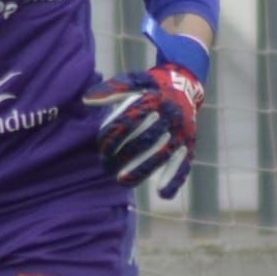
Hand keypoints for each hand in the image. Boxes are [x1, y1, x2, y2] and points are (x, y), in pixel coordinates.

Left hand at [83, 64, 203, 198]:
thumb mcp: (134, 81)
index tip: (101, 148)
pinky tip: (162, 194)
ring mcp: (181, 131)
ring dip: (143, 170)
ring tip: (123, 181)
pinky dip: (175, 179)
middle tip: (106, 167)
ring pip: (162, 154)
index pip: (130, 120)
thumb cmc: (151, 86)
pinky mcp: (190, 143)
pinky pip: (184, 163)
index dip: (113, 136)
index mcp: (154, 99)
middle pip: (144, 140)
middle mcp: (170, 115)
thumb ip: (111, 90)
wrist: (184, 84)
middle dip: (123, 156)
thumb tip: (86, 100)